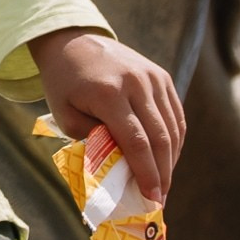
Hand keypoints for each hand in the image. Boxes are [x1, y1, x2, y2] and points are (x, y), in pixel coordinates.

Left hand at [31, 29, 185, 209]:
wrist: (72, 40)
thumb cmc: (64, 83)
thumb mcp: (65, 116)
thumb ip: (93, 141)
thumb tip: (122, 169)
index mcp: (109, 93)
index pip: (137, 142)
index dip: (147, 173)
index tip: (151, 198)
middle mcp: (137, 83)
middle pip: (160, 137)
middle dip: (163, 173)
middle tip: (160, 199)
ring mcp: (153, 77)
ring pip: (173, 127)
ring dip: (171, 159)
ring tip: (163, 183)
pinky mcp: (161, 75)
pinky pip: (175, 113)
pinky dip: (174, 139)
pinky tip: (167, 158)